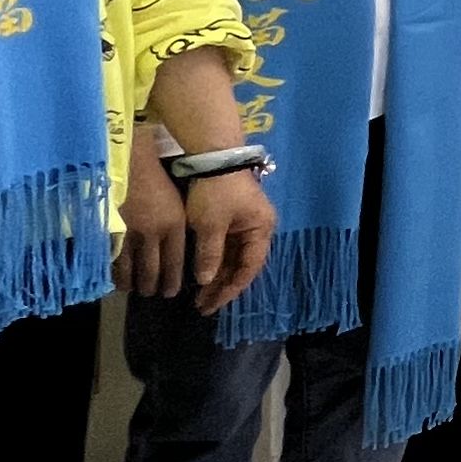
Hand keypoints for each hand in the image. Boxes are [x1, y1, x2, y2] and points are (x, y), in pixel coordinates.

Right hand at [122, 146, 188, 297]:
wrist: (125, 156)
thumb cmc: (154, 175)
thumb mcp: (175, 202)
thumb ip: (173, 228)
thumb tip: (170, 252)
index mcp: (174, 224)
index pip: (175, 264)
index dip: (172, 282)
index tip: (169, 291)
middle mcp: (153, 234)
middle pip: (152, 272)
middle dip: (151, 287)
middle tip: (150, 293)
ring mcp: (127, 234)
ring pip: (129, 271)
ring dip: (130, 284)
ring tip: (131, 288)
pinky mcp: (106, 231)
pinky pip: (109, 262)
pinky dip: (111, 273)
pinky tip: (112, 277)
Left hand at [180, 170, 274, 315]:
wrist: (211, 156)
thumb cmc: (215, 191)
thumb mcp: (211, 225)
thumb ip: (210, 255)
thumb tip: (206, 280)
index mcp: (260, 229)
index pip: (248, 268)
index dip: (231, 289)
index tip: (212, 304)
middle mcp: (257, 228)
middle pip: (242, 265)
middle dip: (222, 285)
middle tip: (202, 305)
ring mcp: (245, 222)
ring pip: (232, 257)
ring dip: (217, 275)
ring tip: (200, 295)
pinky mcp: (232, 217)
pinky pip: (226, 246)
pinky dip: (215, 261)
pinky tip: (203, 274)